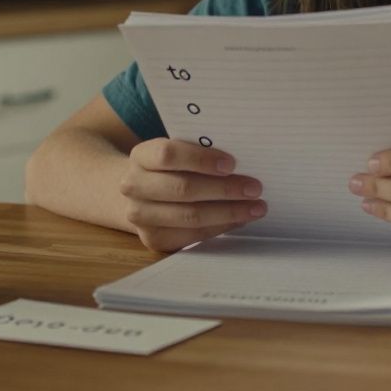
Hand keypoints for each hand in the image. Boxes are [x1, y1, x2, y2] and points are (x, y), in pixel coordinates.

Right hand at [119, 138, 265, 252]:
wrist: (140, 193)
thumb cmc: (170, 167)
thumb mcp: (177, 151)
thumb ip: (201, 151)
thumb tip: (244, 161)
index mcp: (141, 156)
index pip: (168, 155)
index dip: (201, 159)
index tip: (231, 164)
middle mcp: (134, 186)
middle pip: (183, 189)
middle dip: (224, 189)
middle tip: (255, 188)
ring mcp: (141, 216)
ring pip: (190, 216)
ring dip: (229, 212)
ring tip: (256, 207)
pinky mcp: (154, 239)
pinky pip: (193, 235)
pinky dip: (221, 227)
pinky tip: (239, 220)